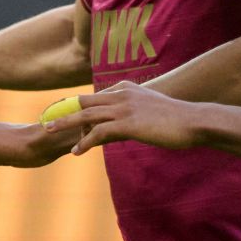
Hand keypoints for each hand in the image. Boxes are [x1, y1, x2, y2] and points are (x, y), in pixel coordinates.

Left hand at [45, 81, 203, 153]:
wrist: (194, 121)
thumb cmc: (177, 119)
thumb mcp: (151, 112)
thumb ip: (134, 114)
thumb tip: (123, 126)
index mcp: (126, 89)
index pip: (95, 97)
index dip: (77, 107)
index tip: (62, 114)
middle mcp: (122, 94)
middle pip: (84, 101)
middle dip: (64, 110)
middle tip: (47, 120)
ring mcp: (124, 108)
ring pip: (86, 115)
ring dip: (66, 123)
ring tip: (49, 131)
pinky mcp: (128, 123)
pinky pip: (99, 132)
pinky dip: (85, 142)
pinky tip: (76, 151)